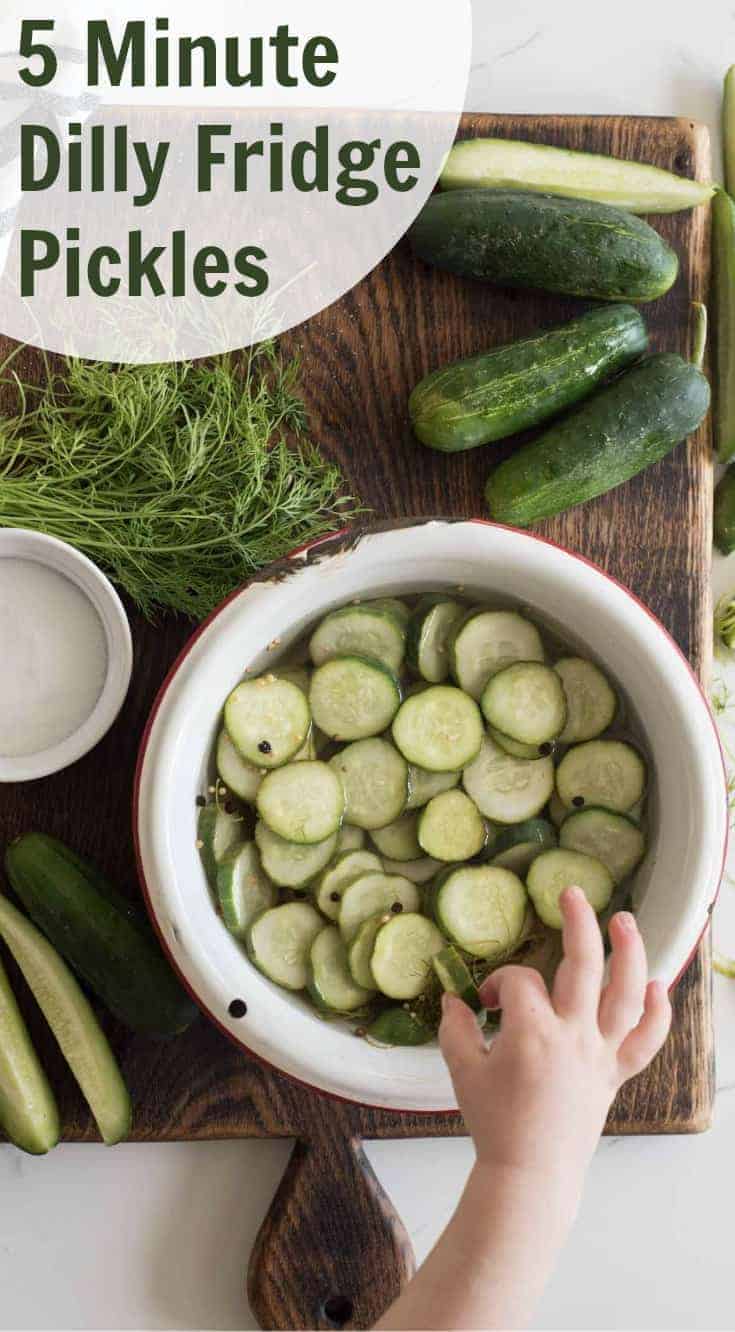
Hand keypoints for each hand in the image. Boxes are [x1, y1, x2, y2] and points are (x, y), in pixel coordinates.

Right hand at [439, 888, 671, 1186]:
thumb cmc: (495, 1124)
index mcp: (533, 1032)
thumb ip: (456, 1029)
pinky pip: (644, 1041)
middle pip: (582, 964)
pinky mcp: (614, 1074)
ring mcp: (599, 1054)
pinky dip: (655, 1013)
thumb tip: (452, 1000)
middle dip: (577, 922)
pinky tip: (655, 986)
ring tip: (624, 921)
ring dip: (629, 953)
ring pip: (625, 994)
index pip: (519, 982)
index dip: (499, 984)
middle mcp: (573, 1035)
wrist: (530, 1174)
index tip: (486, 1003)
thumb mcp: (463, 1072)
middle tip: (572, 893)